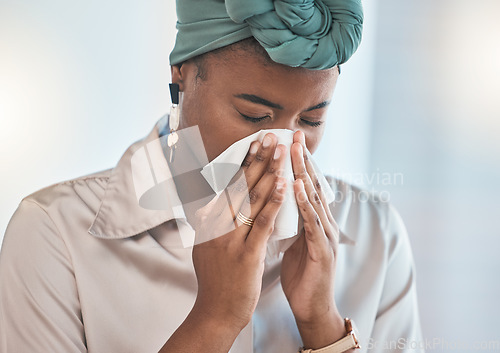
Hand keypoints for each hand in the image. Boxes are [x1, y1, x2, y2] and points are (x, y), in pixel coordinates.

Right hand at [190, 133, 287, 331]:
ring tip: (281, 152)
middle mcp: (216, 225)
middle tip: (272, 136)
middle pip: (240, 185)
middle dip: (258, 159)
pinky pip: (262, 224)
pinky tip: (284, 186)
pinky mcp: (245, 255)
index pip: (228, 184)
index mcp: (208, 220)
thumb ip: (209, 220)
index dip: (244, 162)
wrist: (215, 310)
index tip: (255, 142)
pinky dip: (274, 203)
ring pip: (252, 199)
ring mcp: (229, 239)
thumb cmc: (216, 277)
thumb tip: (212, 201)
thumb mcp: (206, 243)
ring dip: (269, 172)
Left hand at [281, 131, 344, 347]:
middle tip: (293, 134)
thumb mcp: (291, 241)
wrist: (312, 307)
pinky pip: (312, 224)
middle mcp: (322, 223)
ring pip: (313, 199)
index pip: (304, 185)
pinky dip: (305, 204)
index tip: (285, 140)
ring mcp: (325, 236)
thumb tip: (270, 202)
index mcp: (313, 220)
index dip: (296, 162)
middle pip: (311, 185)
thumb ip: (286, 220)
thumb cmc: (300, 273)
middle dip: (301, 159)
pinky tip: (298, 188)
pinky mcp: (323, 251)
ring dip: (304, 174)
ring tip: (294, 152)